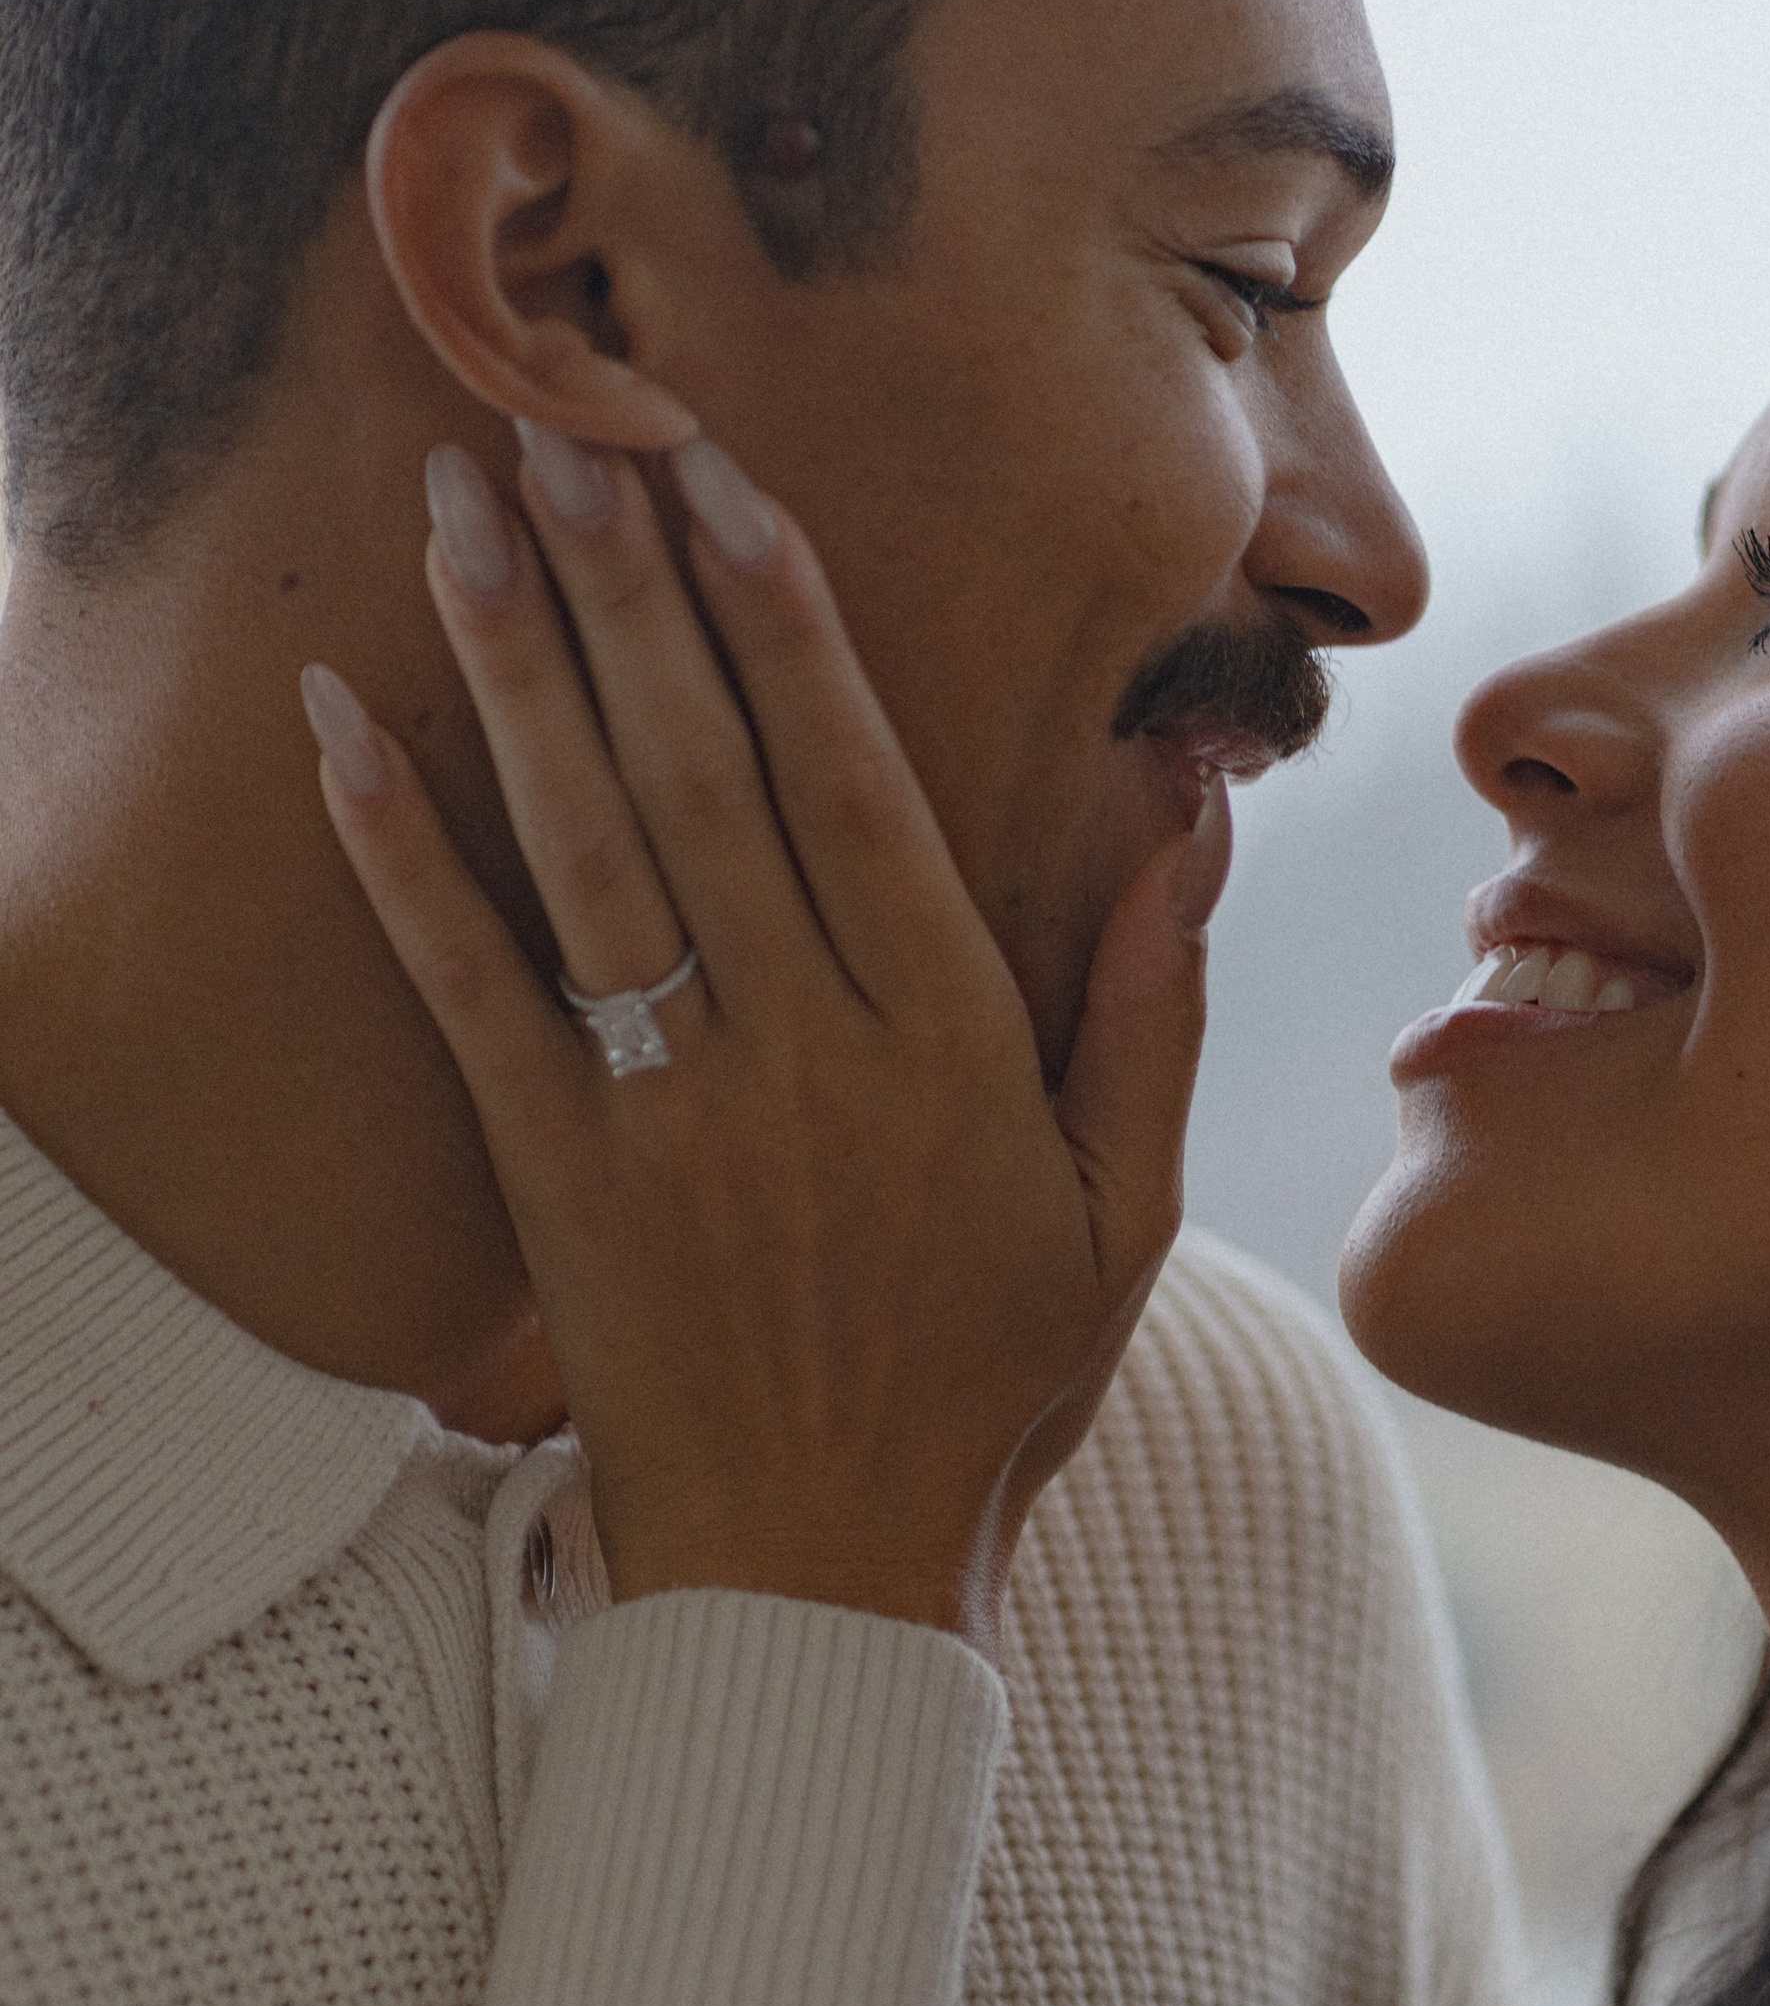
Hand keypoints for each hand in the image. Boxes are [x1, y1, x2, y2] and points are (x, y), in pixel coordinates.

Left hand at [302, 422, 1227, 1649]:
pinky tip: (337, 727)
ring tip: (466, 507)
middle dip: (630, 589)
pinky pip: (466, 996)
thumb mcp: (1118, 1215)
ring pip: (586, 852)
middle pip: (704, 779)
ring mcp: (668, 1118)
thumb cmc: (985, 1390)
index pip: (857, 791)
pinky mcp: (554, 1184)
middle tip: (564, 424)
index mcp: (947, 1050)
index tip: (727, 483)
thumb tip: (1196, 807)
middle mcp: (805, 1059)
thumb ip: (1148, 1006)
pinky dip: (396, 860)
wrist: (820, 1582)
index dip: (788, 625)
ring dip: (514, 670)